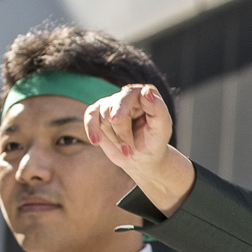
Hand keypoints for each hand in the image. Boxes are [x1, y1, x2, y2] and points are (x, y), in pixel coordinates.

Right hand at [85, 83, 193, 216]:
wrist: (145, 161)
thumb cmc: (156, 145)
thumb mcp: (162, 130)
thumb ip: (158, 110)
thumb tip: (147, 90)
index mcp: (145, 96)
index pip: (134, 94)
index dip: (132, 114)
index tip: (135, 132)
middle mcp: (127, 97)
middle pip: (114, 106)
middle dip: (120, 130)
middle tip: (129, 151)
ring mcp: (111, 105)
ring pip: (102, 114)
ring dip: (112, 136)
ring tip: (126, 152)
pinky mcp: (98, 116)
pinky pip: (89, 117)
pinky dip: (91, 129)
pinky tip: (96, 143)